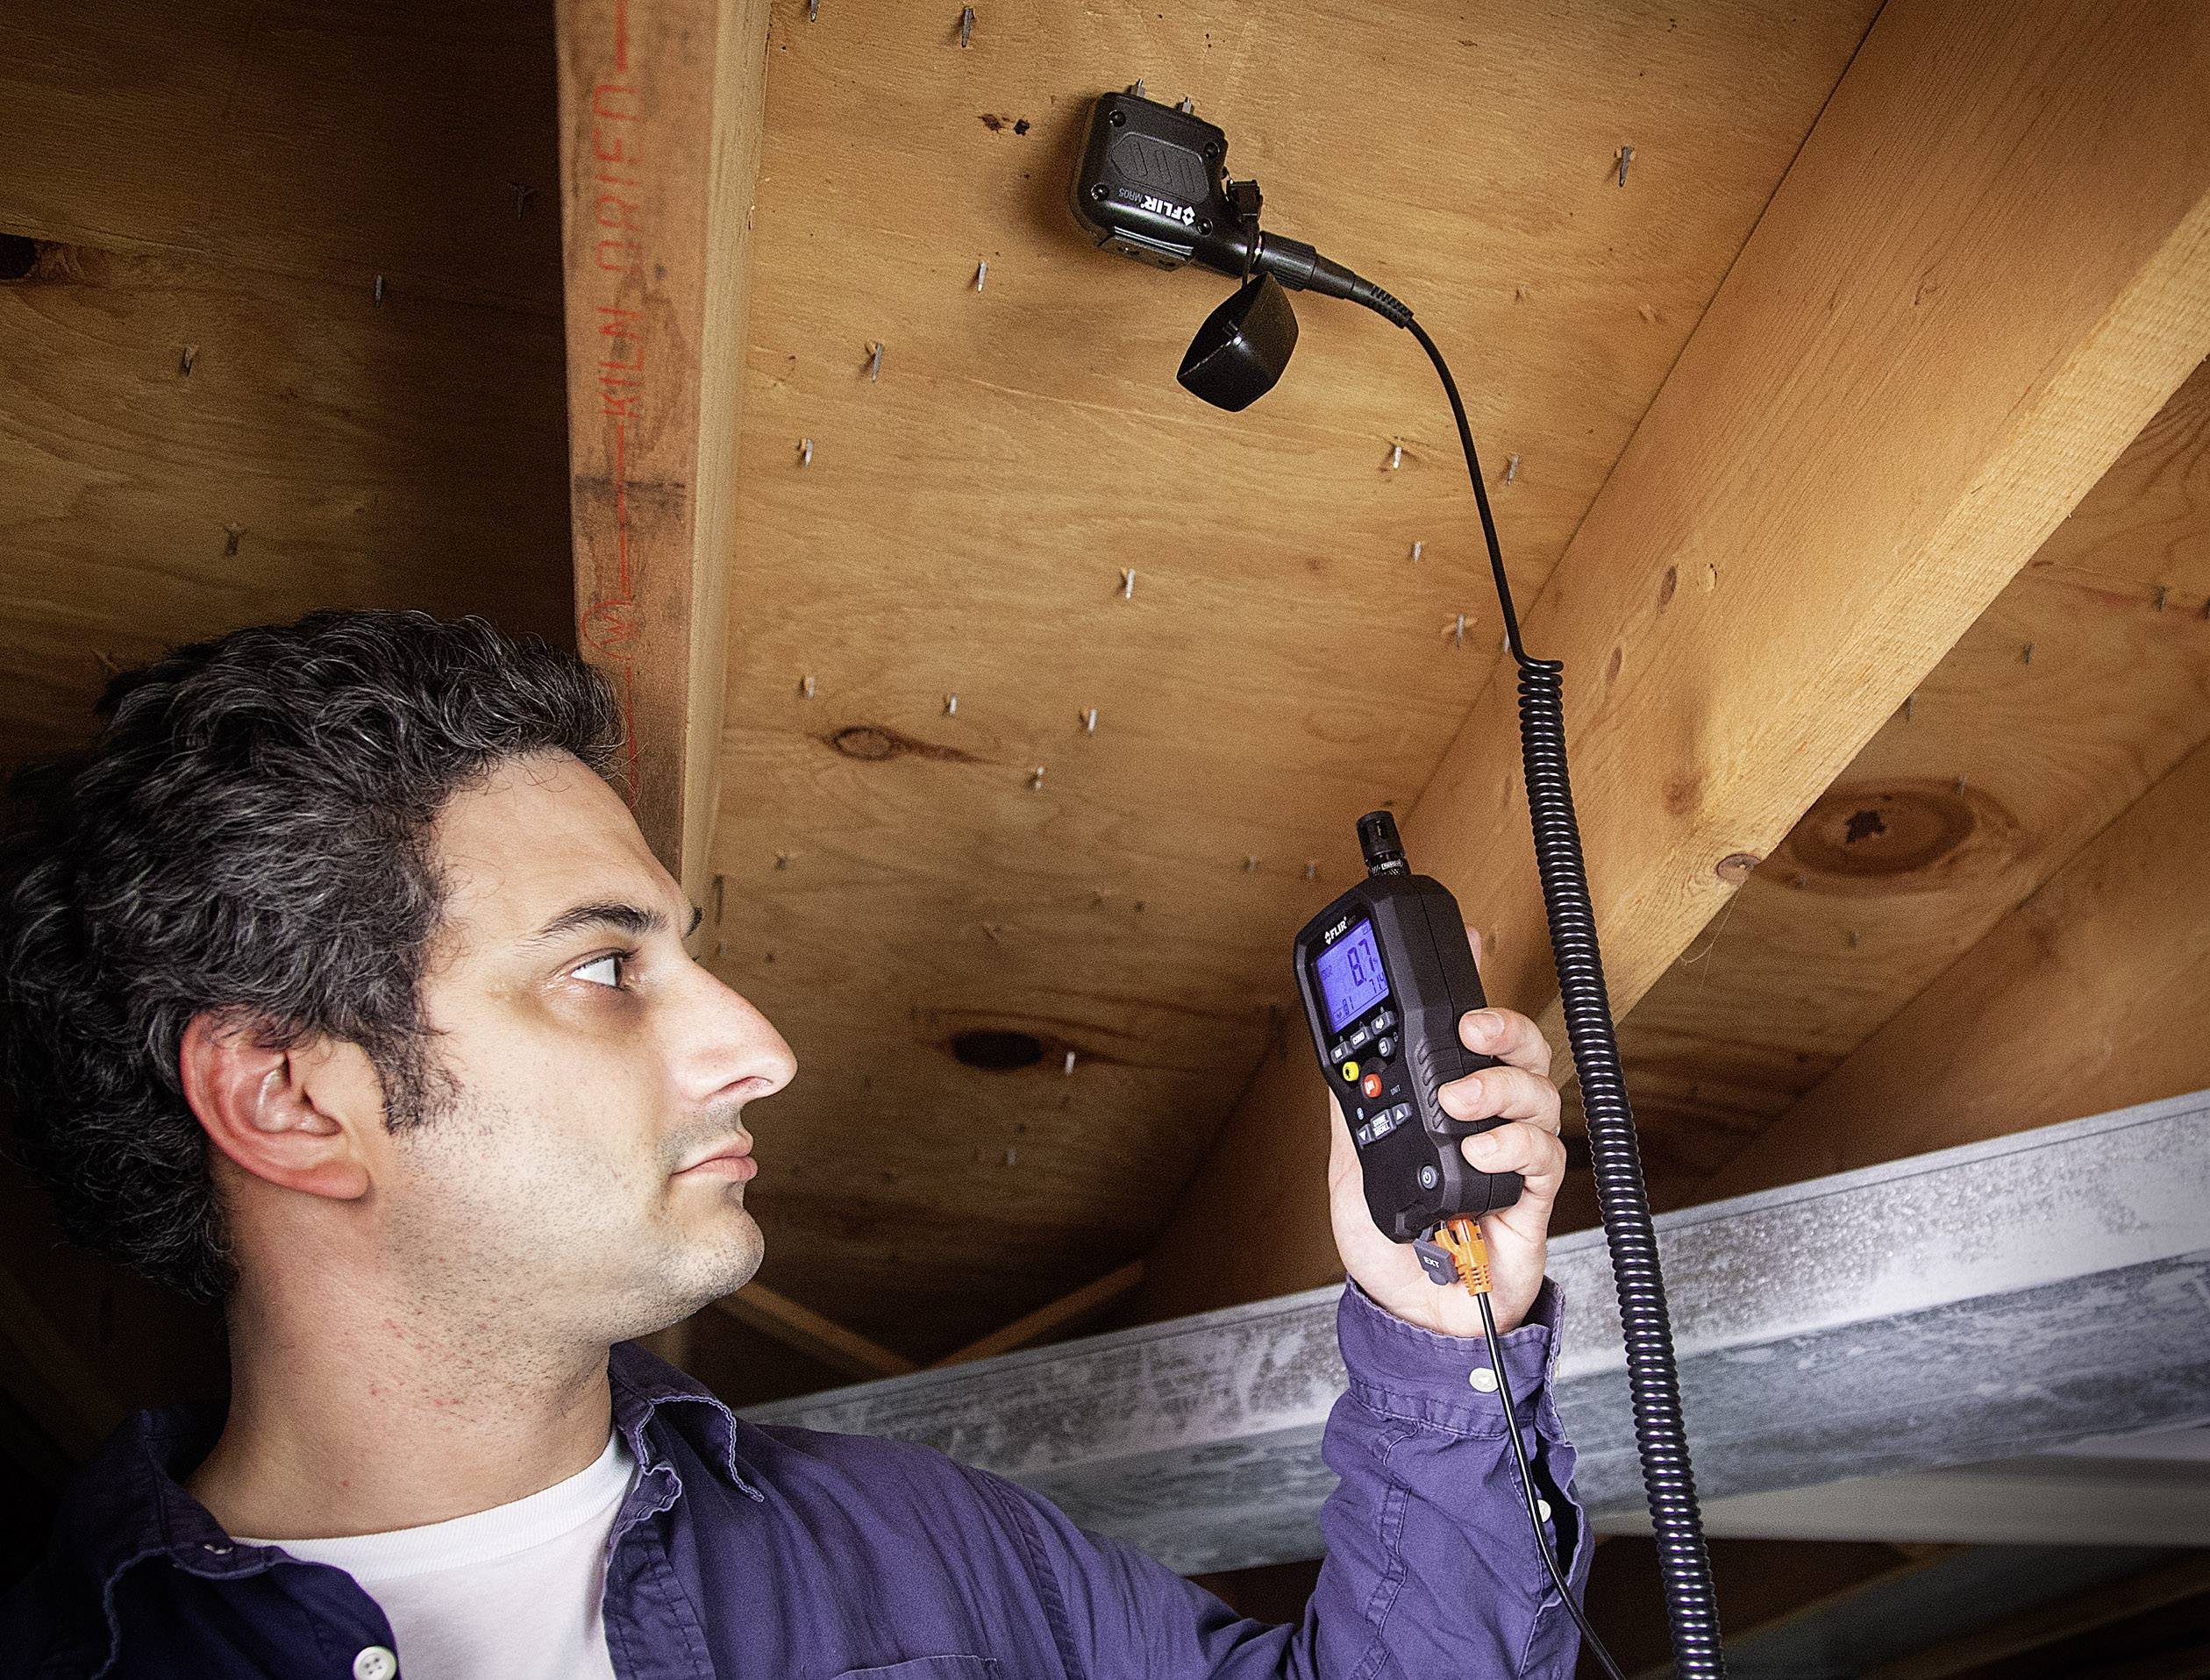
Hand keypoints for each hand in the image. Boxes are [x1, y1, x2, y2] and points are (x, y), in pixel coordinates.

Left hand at [1327, 930, 1565, 1337]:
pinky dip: (1510, 1144)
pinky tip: (1479, 1149)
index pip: (1473, 1036)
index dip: (1479, 987)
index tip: (1471, 943)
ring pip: (1540, 1093)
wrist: (1408, 1314)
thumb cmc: (1390, 1246)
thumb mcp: (1353, 1165)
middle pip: (1523, 1052)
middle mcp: (1489, 1123)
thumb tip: (1339, 1053)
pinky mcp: (1533, 1199)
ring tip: (1458, 1103)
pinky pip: (1543, 1154)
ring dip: (1498, 1086)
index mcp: (1452, 1106)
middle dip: (1502, 1026)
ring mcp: (1514, 1158)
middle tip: (1467, 1028)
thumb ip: (1355, 1110)